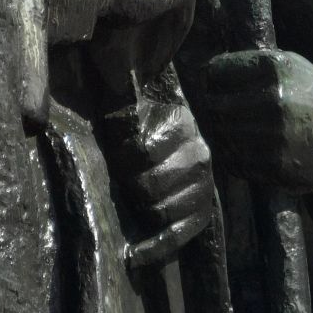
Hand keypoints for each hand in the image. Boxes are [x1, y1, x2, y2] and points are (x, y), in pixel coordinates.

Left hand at [99, 91, 216, 270]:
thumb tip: (108, 58)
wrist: (164, 149)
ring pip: (161, 210)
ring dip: (139, 209)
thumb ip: (119, 94)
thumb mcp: (126, 109)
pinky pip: (178, 235)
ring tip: (133, 201)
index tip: (115, 155)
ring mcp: (204, 184)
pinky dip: (155, 247)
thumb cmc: (133, 131)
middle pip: (149, 184)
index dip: (121, 157)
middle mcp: (199, 153)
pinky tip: (135, 254)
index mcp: (180, 123)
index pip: (143, 150)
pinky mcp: (203, 211)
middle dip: (129, 186)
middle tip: (123, 182)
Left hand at [199, 49, 312, 193]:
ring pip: (220, 135)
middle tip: (226, 113)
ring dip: (224, 134)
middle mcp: (273, 100)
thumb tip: (205, 76)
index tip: (223, 87)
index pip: (216, 73)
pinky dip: (234, 156)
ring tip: (240, 132)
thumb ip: (251, 65)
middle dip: (216, 109)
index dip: (215, 81)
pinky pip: (233, 161)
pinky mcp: (275, 165)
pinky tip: (248, 149)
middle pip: (214, 105)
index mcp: (275, 69)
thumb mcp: (291, 65)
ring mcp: (273, 135)